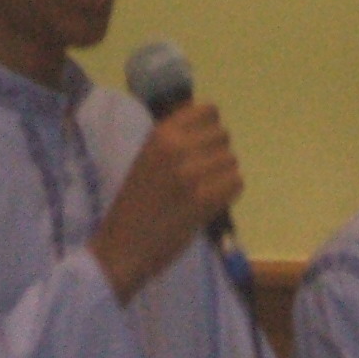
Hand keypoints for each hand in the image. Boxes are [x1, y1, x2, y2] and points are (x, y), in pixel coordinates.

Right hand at [89, 101, 242, 302]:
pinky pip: (236, 183)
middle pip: (224, 137)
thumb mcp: (148, 158)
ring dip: (223, 177)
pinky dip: (228, 194)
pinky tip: (209, 204)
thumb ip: (176, 140)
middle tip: (199, 177)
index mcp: (160, 134)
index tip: (200, 147)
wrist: (122, 246)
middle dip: (216, 155)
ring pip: (232, 161)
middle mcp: (176, 148)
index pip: (208, 111)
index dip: (209, 130)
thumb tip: (212, 126)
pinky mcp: (204, 200)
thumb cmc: (135, 203)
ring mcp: (191, 174)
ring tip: (202, 192)